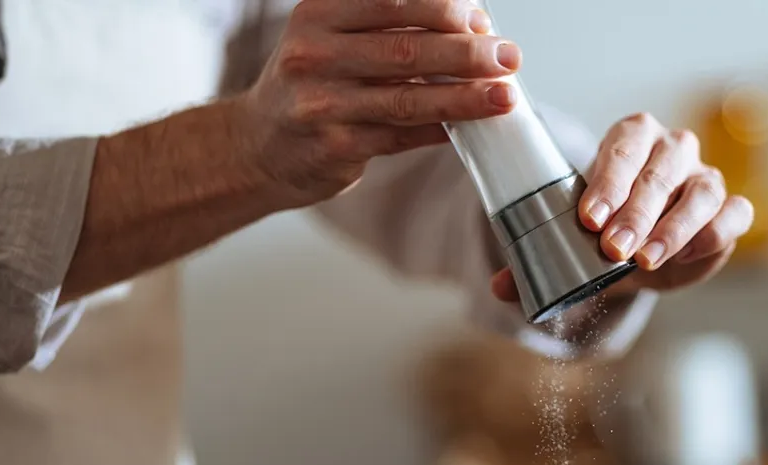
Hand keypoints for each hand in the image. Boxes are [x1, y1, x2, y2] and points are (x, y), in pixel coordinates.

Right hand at [234, 0, 522, 204]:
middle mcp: (314, 53)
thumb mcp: (333, 37)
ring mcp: (322, 103)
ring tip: (504, 96)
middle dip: (467, 51)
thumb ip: (389, 28)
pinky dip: (440, 130)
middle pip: (405, 48)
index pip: (392, 0)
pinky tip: (470, 127)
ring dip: (464, 97)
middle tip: (508, 56)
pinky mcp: (335, 146)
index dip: (444, 8)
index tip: (481, 19)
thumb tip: (472, 27)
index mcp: (320, 13)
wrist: (259, 144)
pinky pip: (401, 136)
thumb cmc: (312, 85)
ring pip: (407, 97)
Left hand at [491, 113, 751, 301]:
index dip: (608, 181)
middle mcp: (673, 150)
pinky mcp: (730, 210)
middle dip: (636, 212)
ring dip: (673, 228)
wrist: (644, 252)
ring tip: (646, 261)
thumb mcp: (572, 243)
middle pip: (661, 170)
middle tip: (612, 249)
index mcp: (632, 139)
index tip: (588, 219)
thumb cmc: (607, 233)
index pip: (624, 146)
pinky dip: (713, 234)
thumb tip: (500, 287)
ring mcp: (706, 177)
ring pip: (701, 191)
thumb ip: (536, 261)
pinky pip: (733, 214)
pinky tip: (684, 258)